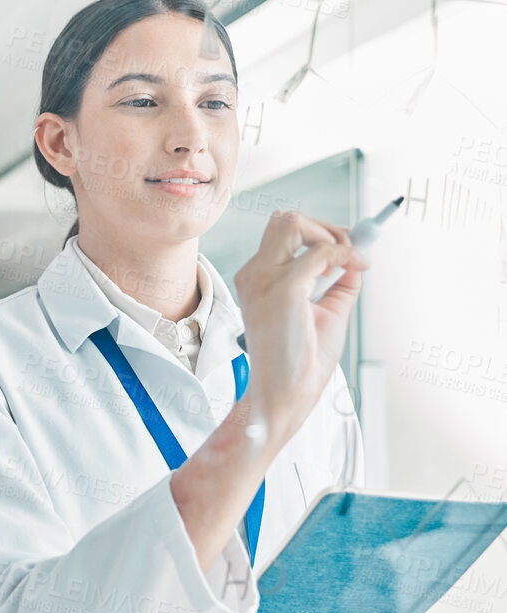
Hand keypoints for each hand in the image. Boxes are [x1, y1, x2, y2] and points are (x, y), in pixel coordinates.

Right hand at [233, 211, 367, 441]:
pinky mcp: (283, 288)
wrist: (286, 392)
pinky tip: (357, 268)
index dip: (320, 233)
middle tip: (352, 249)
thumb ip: (336, 283)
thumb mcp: (325, 311)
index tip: (349, 247)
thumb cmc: (299, 362)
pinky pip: (321, 252)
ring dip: (331, 235)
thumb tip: (356, 259)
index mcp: (258, 280)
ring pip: (295, 223)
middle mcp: (255, 274)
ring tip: (351, 258)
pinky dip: (345, 254)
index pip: (283, 234)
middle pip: (285, 220)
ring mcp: (265, 279)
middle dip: (326, 227)